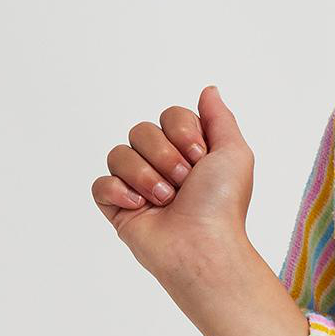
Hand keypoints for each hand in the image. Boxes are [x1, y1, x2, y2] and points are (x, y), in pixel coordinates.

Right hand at [92, 84, 255, 283]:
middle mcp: (161, 165)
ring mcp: (137, 186)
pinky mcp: (117, 208)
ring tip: (166, 200)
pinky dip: (120, 193)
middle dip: (164, 156)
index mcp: (187, 151)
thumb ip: (219, 118)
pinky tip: (141, 208)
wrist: (203, 244)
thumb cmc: (223, 204)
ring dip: (146, 177)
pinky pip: (100, 183)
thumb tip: (208, 90)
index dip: (182, 133)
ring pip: (119, 154)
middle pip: (141, 130)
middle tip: (184, 182)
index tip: (200, 158)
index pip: (169, 115)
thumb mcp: (234, 152)